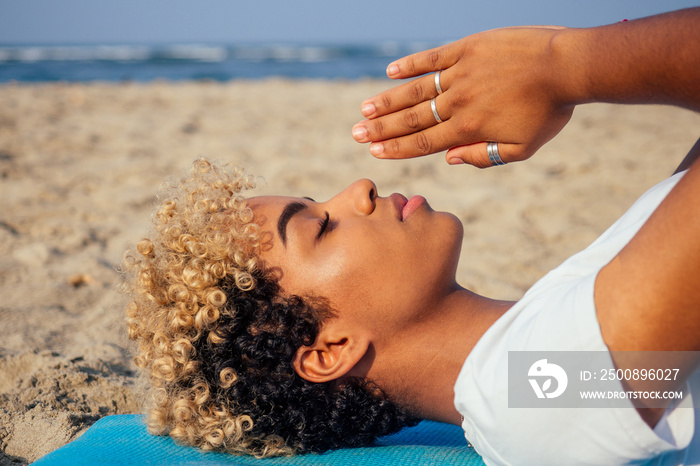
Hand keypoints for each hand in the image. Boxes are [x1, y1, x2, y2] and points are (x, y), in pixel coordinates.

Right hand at [351, 26, 574, 167]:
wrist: (567, 66)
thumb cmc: (549, 111)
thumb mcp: (522, 147)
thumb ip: (483, 156)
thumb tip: (449, 158)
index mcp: (470, 128)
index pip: (424, 142)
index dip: (396, 149)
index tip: (375, 153)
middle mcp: (458, 102)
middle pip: (412, 119)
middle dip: (381, 129)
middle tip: (357, 135)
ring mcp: (461, 73)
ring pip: (416, 91)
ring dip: (388, 101)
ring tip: (365, 110)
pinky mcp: (468, 48)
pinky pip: (433, 58)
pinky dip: (411, 65)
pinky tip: (391, 73)